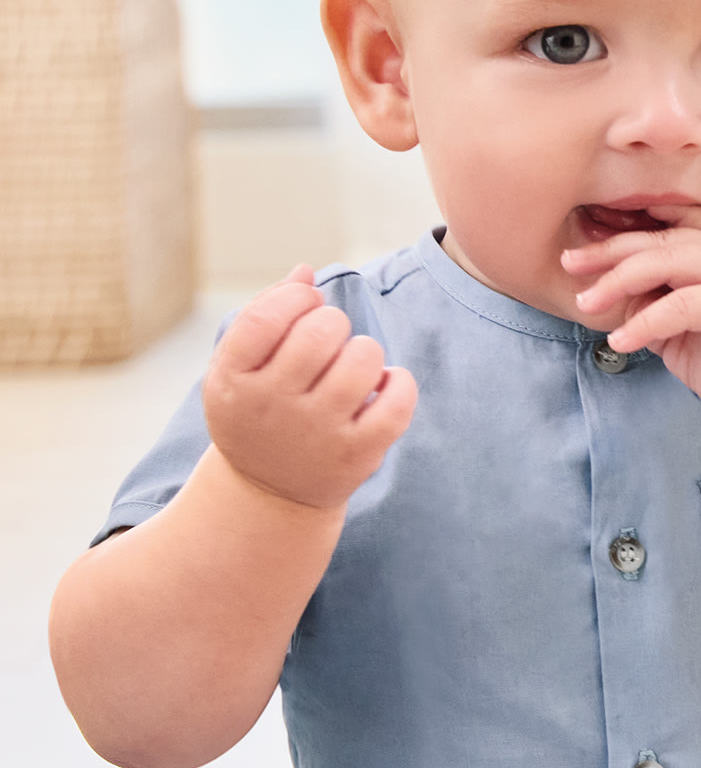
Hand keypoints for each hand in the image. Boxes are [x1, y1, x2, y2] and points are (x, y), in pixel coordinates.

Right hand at [202, 266, 417, 509]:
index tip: (304, 306)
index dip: (295, 298)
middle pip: (320, 330)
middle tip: (328, 343)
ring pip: (363, 357)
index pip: (267, 317)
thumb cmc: (256, 415)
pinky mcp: (358, 455)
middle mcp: (272, 407)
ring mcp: (317, 433)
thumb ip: (263, 315)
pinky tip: (383, 386)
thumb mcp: (237, 369)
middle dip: (333, 323)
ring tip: (354, 367)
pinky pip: (397, 401)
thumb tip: (305, 273)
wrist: (268, 495)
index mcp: (233, 380)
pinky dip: (399, 383)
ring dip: (365, 351)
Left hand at [563, 209, 700, 436]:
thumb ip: (648, 300)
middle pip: (659, 239)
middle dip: (608, 252)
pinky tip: (620, 341)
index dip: (618, 228)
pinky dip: (646, 322)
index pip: (662, 223)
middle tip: (568, 264)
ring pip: (669, 262)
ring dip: (620, 282)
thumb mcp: (674, 327)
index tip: (578, 240)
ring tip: (587, 303)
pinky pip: (682, 305)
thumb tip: (601, 287)